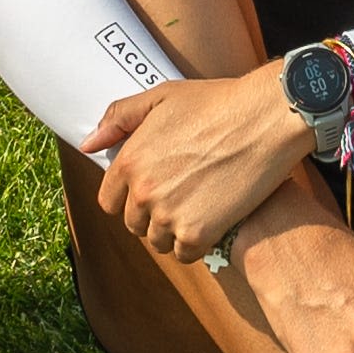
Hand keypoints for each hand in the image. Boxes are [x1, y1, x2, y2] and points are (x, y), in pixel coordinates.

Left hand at [87, 70, 314, 271]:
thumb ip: (119, 118)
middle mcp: (143, 192)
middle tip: (182, 195)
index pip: (109, 201)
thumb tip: (88, 144)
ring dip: (174, 231)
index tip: (153, 190)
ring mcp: (169, 215)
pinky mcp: (198, 233)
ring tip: (199, 207)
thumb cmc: (216, 103)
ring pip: (159, 242)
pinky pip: (185, 255)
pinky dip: (196, 245)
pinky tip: (212, 222)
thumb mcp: (161, 97)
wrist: (264, 120)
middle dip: (152, 214)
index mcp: (130, 161)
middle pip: (134, 224)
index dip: (130, 196)